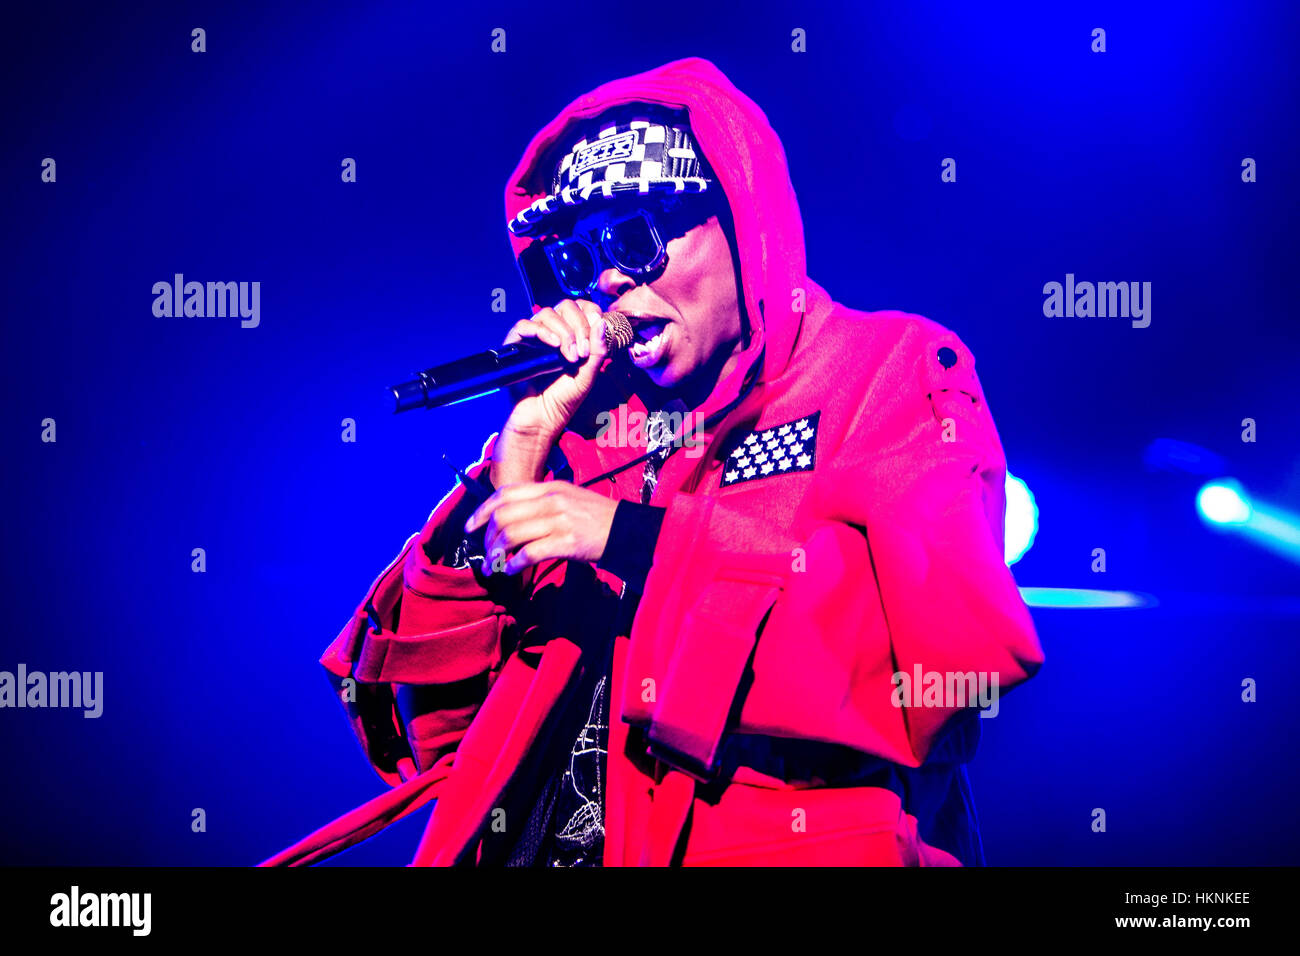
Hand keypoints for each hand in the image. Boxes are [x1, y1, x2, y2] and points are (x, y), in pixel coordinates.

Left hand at [464, 480, 618, 574]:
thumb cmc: (597, 518)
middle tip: (487, 552)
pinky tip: (511, 571)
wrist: (627, 530)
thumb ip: (541, 503)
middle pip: (504, 515)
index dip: (483, 509)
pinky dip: (515, 564)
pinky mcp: (567, 542)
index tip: (471, 525)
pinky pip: (530, 553)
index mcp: (550, 488)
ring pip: (512, 534)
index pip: (505, 493)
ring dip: (497, 553)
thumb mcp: (568, 498)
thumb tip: (512, 520)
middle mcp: (551, 500)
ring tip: (495, 564)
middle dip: (488, 536)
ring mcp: (559, 520)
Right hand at [490, 299, 610, 487]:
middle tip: (582, 352)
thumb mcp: (589, 374)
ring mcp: (534, 338)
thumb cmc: (563, 400)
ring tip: (569, 356)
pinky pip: (525, 325)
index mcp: (572, 336)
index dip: (590, 315)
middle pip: (566, 306)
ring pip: (547, 313)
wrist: (541, 418)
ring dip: (564, 332)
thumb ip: (598, 349)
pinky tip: (554, 346)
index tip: (595, 336)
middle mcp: (553, 333)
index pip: (582, 308)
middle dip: (579, 326)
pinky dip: (541, 331)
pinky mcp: (516, 345)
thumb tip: (601, 321)